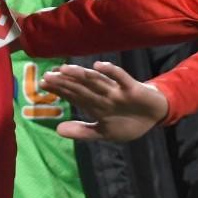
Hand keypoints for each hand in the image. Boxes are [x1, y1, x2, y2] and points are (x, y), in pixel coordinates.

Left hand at [39, 61, 166, 141]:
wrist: (154, 117)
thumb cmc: (127, 121)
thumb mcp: (103, 132)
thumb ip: (82, 131)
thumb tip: (57, 130)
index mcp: (94, 104)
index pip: (73, 95)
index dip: (59, 89)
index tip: (43, 83)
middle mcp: (102, 94)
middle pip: (80, 86)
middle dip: (63, 81)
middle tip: (47, 75)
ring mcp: (116, 90)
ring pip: (95, 81)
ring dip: (80, 75)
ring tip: (64, 69)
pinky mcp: (131, 88)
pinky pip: (120, 78)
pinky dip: (111, 71)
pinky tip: (99, 65)